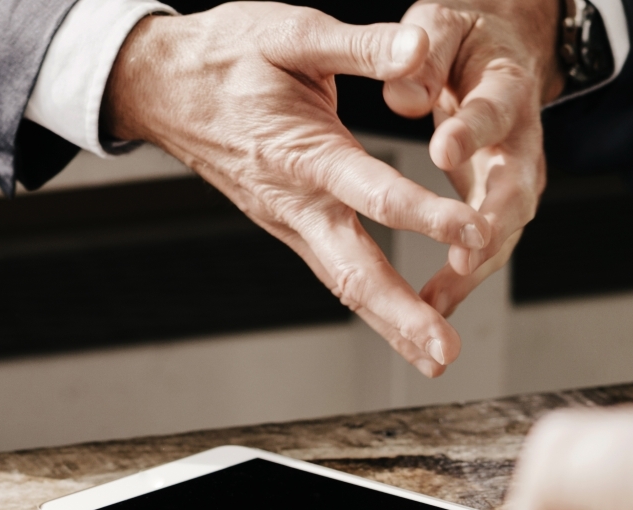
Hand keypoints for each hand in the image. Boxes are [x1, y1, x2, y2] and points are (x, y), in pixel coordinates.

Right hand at [105, 2, 495, 377]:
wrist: (159, 88)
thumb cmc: (224, 55)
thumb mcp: (291, 32)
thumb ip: (359, 44)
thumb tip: (418, 48)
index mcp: (300, 151)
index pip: (370, 191)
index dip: (425, 214)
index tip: (473, 230)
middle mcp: (293, 200)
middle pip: (351, 270)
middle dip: (401, 313)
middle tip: (444, 348)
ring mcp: (287, 221)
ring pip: (343, 282)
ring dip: (390, 321)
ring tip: (436, 355)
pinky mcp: (288, 226)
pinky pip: (334, 271)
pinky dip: (371, 302)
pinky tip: (401, 323)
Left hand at [384, 0, 563, 315]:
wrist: (496, 48)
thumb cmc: (462, 36)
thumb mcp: (442, 23)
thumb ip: (425, 52)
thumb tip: (404, 92)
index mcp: (507, 84)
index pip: (493, 110)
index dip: (470, 131)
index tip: (441, 150)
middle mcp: (521, 137)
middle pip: (519, 185)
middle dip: (494, 223)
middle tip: (465, 254)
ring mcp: (513, 174)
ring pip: (508, 227)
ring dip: (478, 266)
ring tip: (438, 301)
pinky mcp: (495, 200)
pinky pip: (486, 244)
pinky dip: (463, 278)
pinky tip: (430, 306)